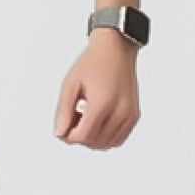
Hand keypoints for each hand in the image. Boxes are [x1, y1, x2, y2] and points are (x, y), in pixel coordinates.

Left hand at [54, 28, 140, 148]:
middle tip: (72, 119)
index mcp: (103, 102)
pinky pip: (117, 139)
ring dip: (92, 139)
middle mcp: (120, 111)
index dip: (68, 136)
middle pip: (94, 142)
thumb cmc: (94, 62)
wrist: (116, 49)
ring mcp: (129, 115)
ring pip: (106, 144)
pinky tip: (96, 123)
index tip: (63, 127)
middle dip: (79, 137)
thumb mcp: (70, 84)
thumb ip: (63, 111)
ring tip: (85, 118)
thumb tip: (60, 133)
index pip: (83, 136)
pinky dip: (105, 138)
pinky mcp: (134, 116)